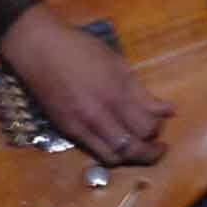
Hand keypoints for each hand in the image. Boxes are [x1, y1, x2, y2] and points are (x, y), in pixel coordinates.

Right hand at [0, 7, 174, 165]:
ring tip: (137, 146)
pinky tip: (114, 140)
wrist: (38, 49)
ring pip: (112, 157)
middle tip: (158, 148)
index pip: (146, 128)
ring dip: (129, 156)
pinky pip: (92, 150)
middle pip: (132, 149)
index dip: (158, 129)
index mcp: (115, 95)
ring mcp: (80, 126)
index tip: (161, 122)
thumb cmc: (81, 49)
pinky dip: (108, 151)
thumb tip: (168, 111)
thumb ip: (142, 93)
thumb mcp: (118, 65)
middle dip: (150, 153)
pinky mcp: (65, 129)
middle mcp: (98, 116)